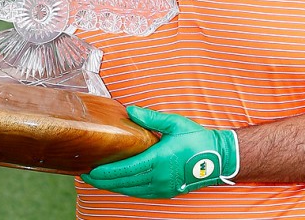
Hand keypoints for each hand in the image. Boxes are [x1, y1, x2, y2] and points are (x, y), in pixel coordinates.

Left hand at [81, 106, 238, 198]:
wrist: (218, 158)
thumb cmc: (197, 139)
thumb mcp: (175, 123)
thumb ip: (151, 118)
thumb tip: (130, 111)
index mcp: (159, 159)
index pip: (125, 169)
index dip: (105, 172)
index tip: (90, 170)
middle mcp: (159, 177)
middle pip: (124, 183)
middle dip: (103, 181)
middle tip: (85, 175)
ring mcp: (162, 187)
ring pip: (130, 190)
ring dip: (112, 186)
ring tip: (97, 180)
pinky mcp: (166, 192)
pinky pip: (140, 193)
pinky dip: (126, 189)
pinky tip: (117, 185)